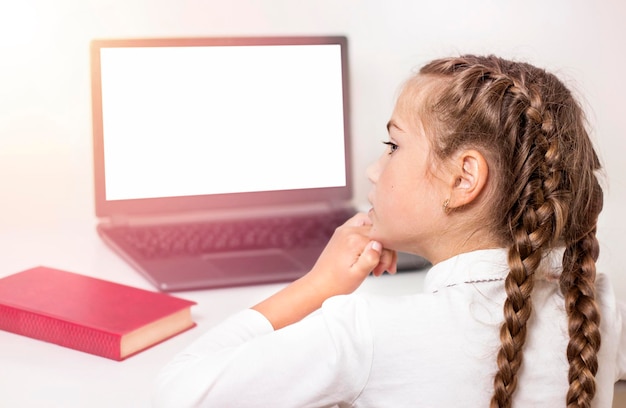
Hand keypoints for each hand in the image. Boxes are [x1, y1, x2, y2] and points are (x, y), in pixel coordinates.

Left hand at [252, 213, 395, 329]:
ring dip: (378, 242)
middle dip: (385, 252)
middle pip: (379, 234)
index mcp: (354, 240)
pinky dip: (369, 237)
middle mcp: (348, 230)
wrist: (319, 285)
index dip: (388, 257)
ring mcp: (344, 230)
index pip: (383, 241)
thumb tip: (379, 245)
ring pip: (372, 227)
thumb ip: (371, 258)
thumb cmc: (336, 283)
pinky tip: (368, 251)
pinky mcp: (342, 233)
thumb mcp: (358, 275)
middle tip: (380, 269)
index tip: (383, 270)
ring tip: (376, 260)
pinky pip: (362, 226)